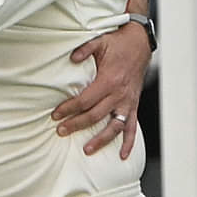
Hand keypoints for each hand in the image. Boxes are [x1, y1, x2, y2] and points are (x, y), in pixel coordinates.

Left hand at [55, 21, 151, 156]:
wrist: (141, 44)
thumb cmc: (118, 43)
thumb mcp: (100, 42)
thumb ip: (85, 50)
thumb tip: (71, 59)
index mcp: (109, 80)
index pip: (85, 100)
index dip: (69, 108)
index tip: (56, 115)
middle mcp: (119, 94)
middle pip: (95, 115)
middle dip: (77, 125)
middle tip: (60, 131)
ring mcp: (128, 102)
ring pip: (114, 127)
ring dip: (101, 140)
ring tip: (87, 150)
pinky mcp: (134, 105)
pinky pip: (132, 127)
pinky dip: (129, 142)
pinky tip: (122, 155)